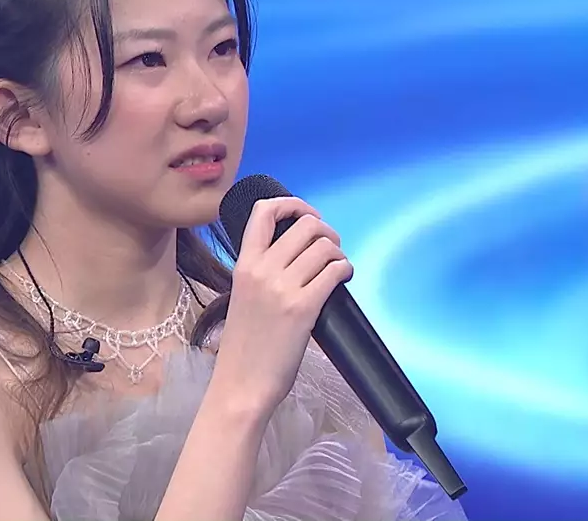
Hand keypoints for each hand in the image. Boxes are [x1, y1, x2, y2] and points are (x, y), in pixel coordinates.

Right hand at [209, 196, 352, 419]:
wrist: (242, 384)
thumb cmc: (244, 347)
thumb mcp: (242, 297)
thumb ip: (261, 272)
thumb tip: (294, 255)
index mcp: (243, 264)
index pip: (263, 212)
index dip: (291, 204)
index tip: (305, 215)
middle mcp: (261, 270)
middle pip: (305, 225)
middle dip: (326, 230)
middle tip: (330, 247)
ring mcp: (282, 288)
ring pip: (324, 246)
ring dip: (338, 252)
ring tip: (337, 266)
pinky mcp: (303, 308)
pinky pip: (334, 271)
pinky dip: (346, 269)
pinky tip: (344, 278)